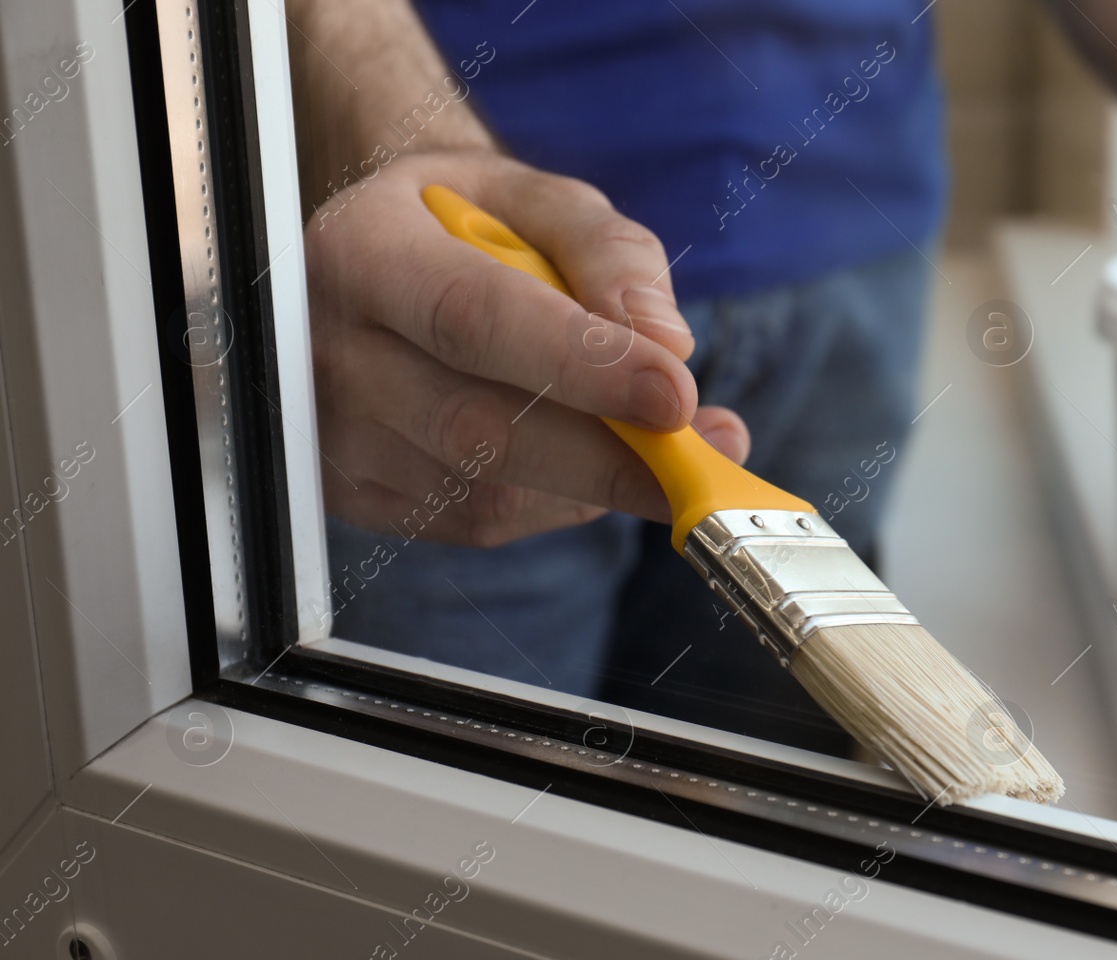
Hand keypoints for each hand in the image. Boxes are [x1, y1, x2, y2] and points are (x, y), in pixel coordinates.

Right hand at [304, 150, 749, 545]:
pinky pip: (479, 521)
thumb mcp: (534, 198)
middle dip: (606, 455)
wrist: (372, 265)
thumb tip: (666, 341)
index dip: (581, 364)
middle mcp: (331, 353)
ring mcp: (337, 438)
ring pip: (483, 491)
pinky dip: (561, 503)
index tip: (675, 394)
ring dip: (597, 484)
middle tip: (702, 458)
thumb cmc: (466, 224)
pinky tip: (598, 464)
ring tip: (673, 457)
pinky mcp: (359, 499)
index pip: (472, 318)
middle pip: (476, 428)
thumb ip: (606, 249)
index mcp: (361, 254)